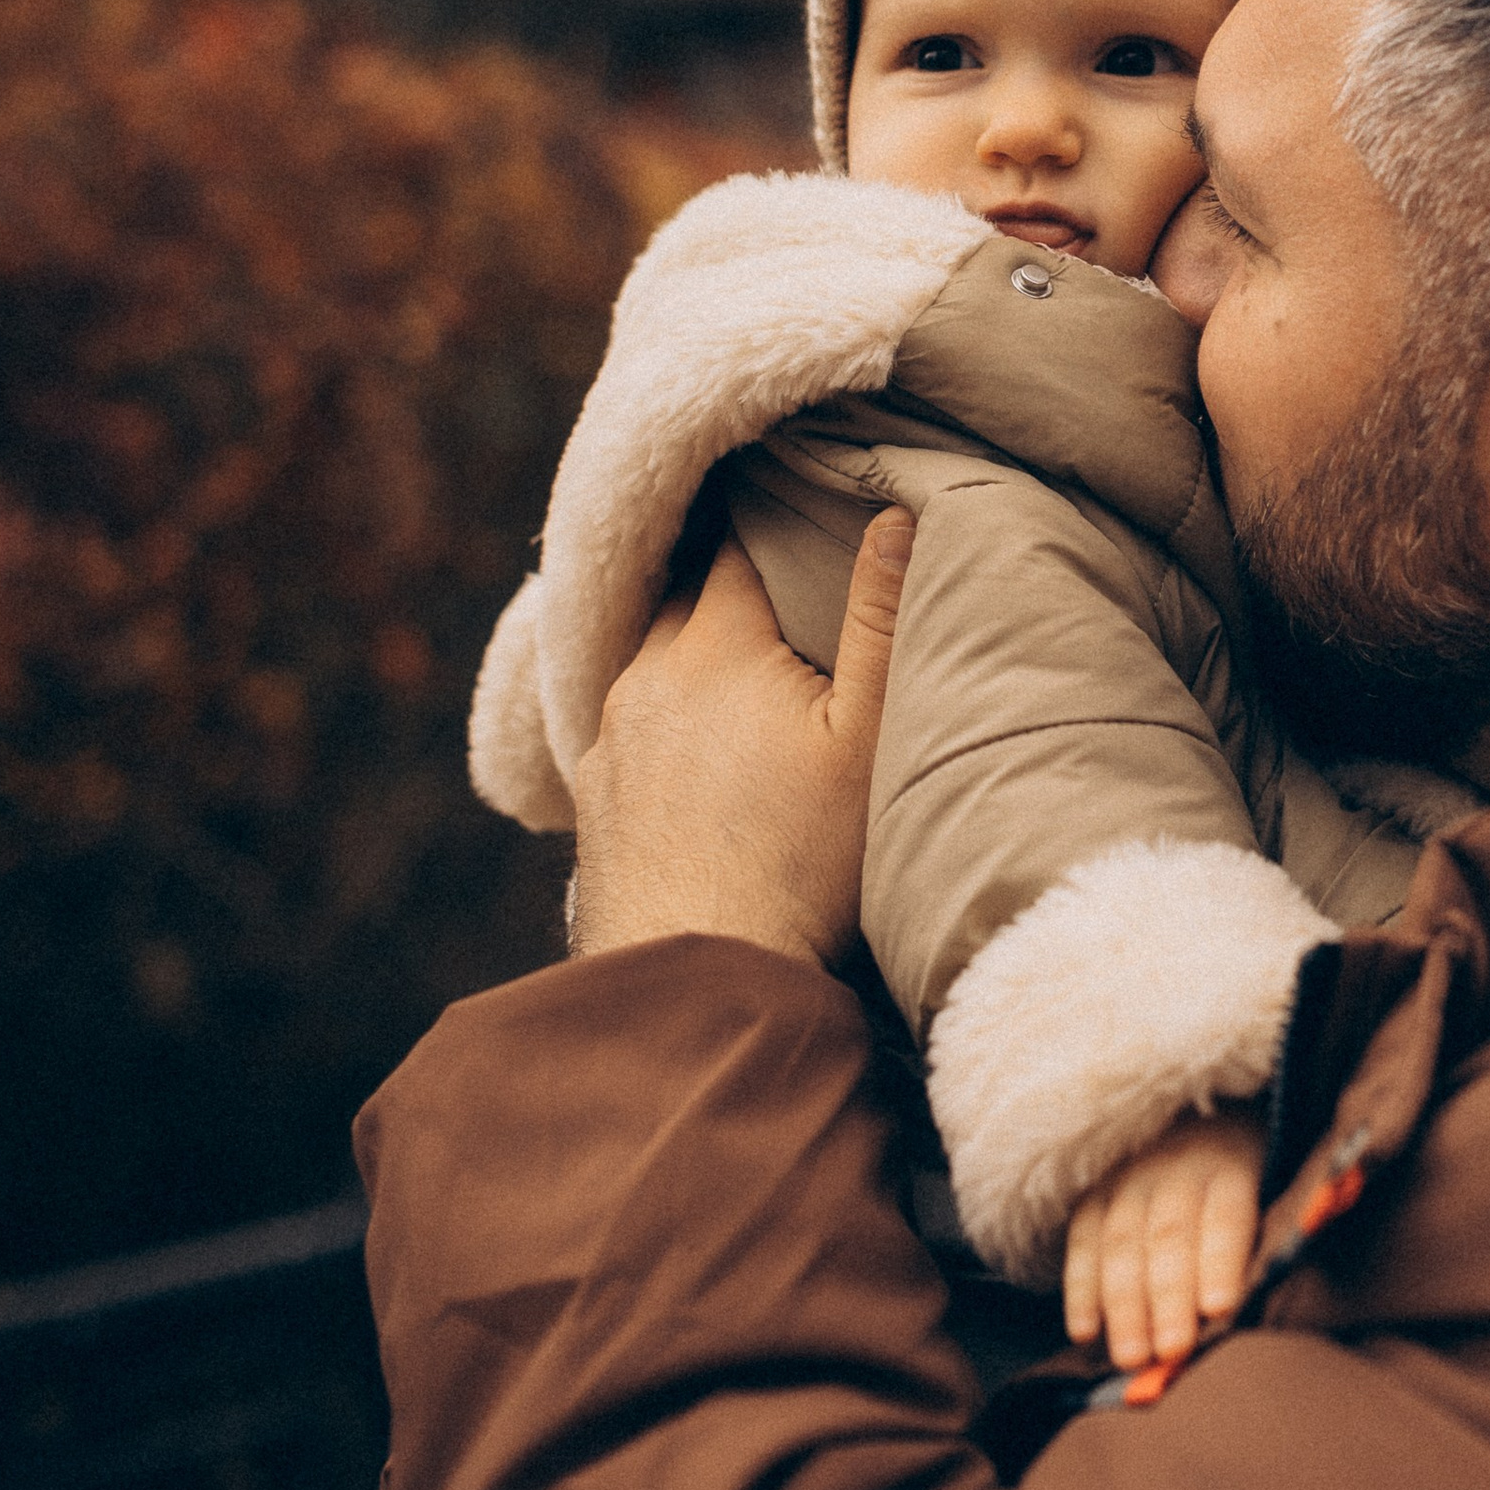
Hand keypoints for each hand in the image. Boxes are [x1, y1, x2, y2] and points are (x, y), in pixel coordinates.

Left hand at [570, 509, 911, 967]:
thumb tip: (895, 516)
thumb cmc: (802, 867)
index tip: (794, 502)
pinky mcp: (594, 803)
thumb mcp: (868, 739)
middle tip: (776, 573)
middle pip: (685, 598)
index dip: (768, 523)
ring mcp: (609, 744)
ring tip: (740, 663)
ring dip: (690, 655)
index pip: (735, 548)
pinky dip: (662, 721)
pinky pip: (627, 732)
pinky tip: (695, 751)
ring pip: (650, 665)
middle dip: (726, 582)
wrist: (702, 987)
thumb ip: (882, 621)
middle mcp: (644, 680)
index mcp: (713, 648)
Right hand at [1062, 1106, 1266, 1370]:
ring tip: (1130, 1358)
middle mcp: (1177, 1166)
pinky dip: (1080, 1288)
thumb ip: (1256, 1247)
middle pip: (1170, 1234)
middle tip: (1168, 1352)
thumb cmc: (1242, 1184)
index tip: (1220, 1309)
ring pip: (1122, 1240)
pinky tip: (1084, 1333)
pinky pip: (1082, 1240)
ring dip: (1123, 1303)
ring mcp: (1129, 1177)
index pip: (1226, 1216)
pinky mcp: (1094, 1192)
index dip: (1221, 1261)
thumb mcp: (1267, 1191)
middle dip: (1168, 1297)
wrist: (1200, 1121)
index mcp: (1231, 1166)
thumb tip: (1246, 1321)